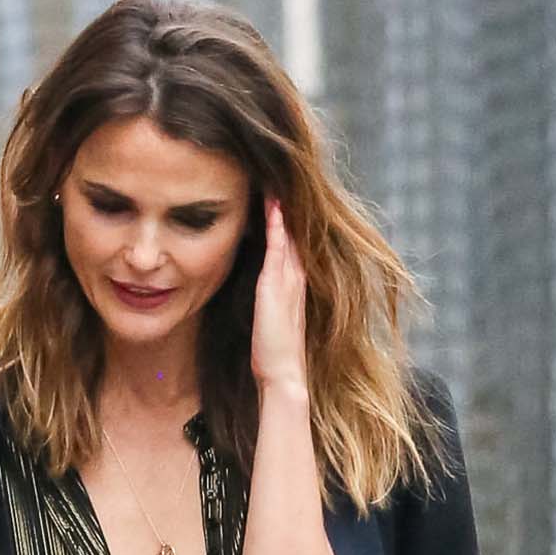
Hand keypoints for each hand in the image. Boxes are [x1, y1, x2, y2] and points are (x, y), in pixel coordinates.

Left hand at [249, 198, 308, 399]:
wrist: (283, 375)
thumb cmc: (273, 356)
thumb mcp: (270, 323)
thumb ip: (268, 306)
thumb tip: (259, 301)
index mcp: (294, 288)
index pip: (292, 247)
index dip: (288, 223)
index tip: (280, 199)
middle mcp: (296, 279)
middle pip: (294, 235)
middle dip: (289, 208)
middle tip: (282, 179)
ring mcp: (289, 281)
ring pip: (288, 235)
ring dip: (282, 209)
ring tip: (276, 182)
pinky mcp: (276, 286)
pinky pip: (278, 247)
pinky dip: (276, 225)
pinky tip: (272, 206)